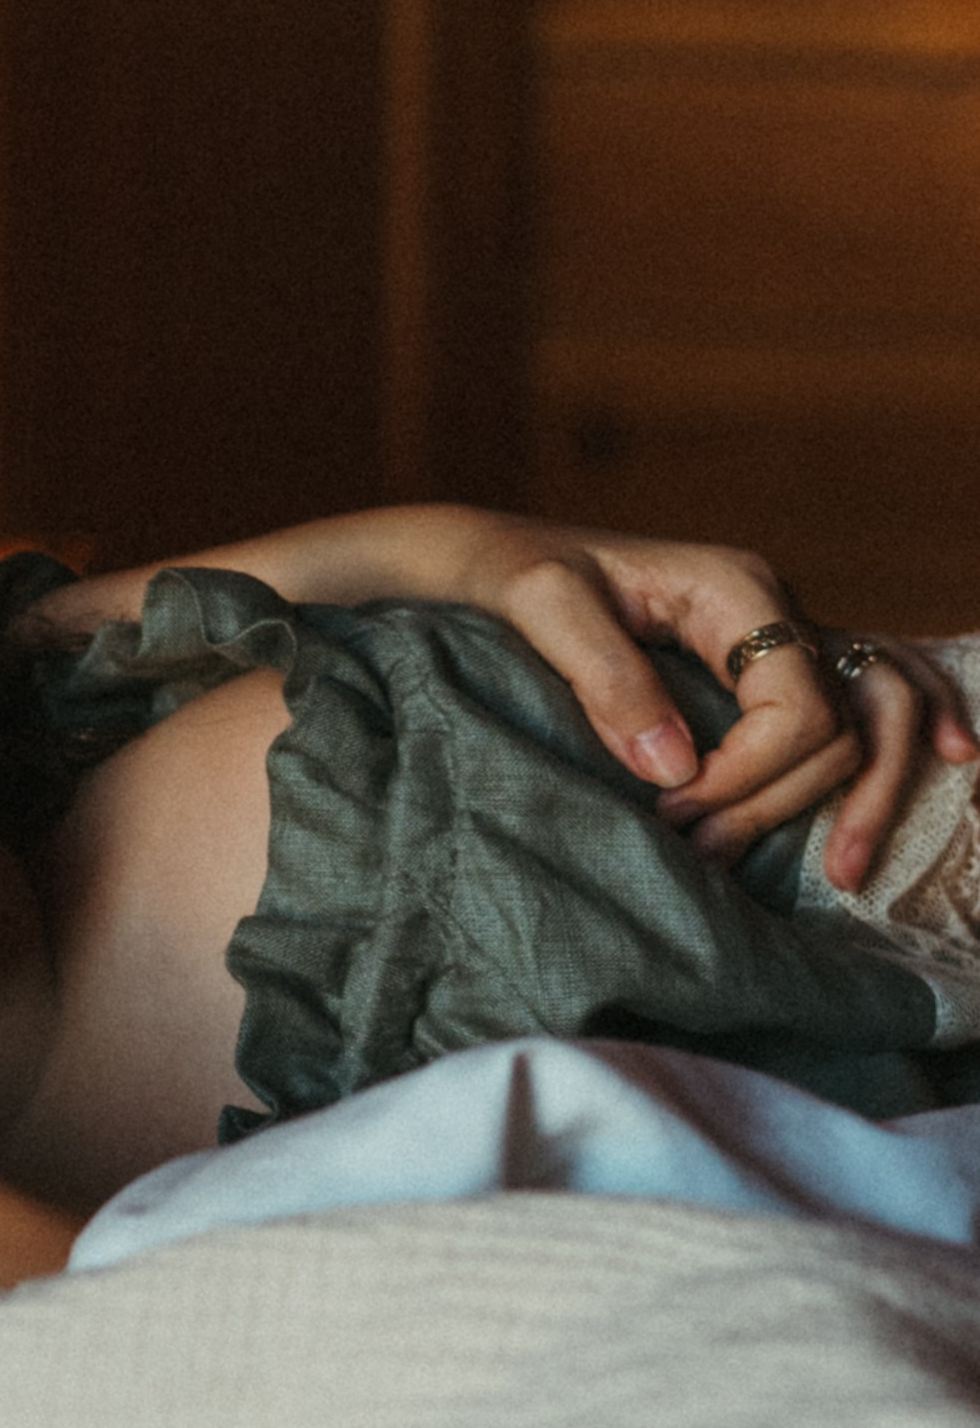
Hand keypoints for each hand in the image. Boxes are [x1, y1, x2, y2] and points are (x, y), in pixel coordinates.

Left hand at [446, 521, 979, 883]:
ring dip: (868, 790)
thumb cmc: (513, 570)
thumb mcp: (540, 604)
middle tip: (700, 852)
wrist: (494, 557)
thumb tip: (678, 769)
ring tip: (843, 869)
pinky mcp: (768, 662)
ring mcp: (780, 631)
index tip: (672, 810)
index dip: (750, 775)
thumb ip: (606, 677)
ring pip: (880, 706)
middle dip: (781, 801)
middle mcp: (773, 605)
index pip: (796, 702)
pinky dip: (911, 722)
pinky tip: (952, 758)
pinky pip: (871, 688)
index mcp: (730, 586)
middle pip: (842, 721)